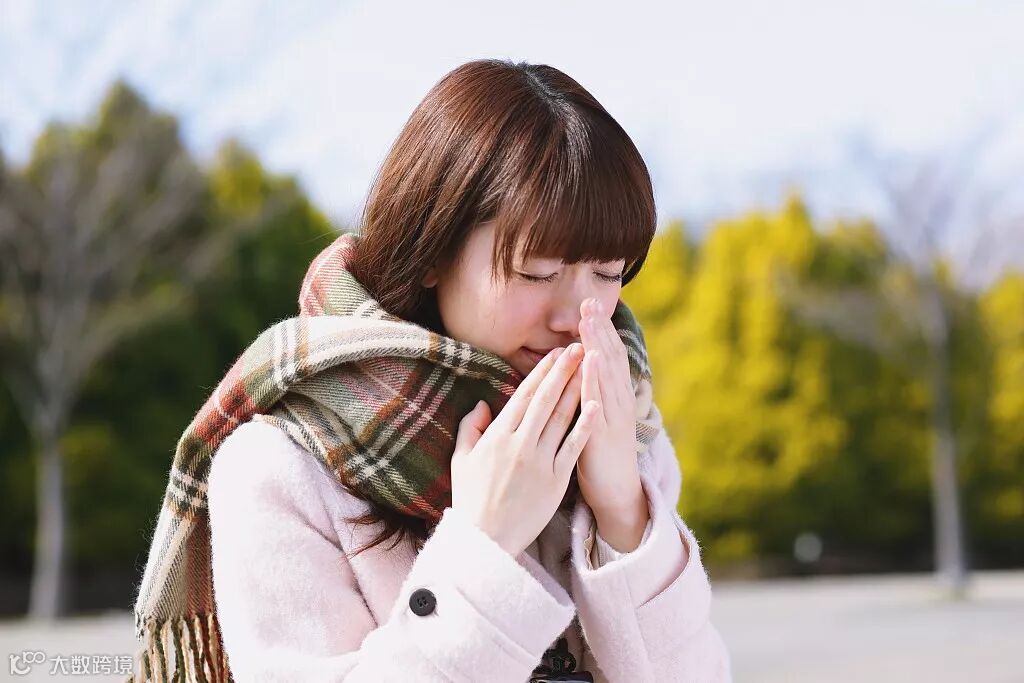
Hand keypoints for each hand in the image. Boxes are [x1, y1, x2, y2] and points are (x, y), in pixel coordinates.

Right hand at [451, 344, 600, 556]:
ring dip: (577, 389)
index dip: (541, 373)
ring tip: (590, 367)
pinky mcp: (555, 482)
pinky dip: (586, 426)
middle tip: (578, 347)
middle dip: (563, 371)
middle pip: (546, 400)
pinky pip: (573, 449)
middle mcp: (519, 445)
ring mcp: (539, 463)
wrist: (485, 541)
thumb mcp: (461, 461)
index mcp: (496, 437)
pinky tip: (597, 405)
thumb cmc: (471, 501)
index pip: (523, 397)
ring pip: (562, 419)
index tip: (555, 354)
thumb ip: (470, 428)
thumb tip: (483, 404)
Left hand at [576, 298, 647, 543]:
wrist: (616, 492)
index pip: (608, 355)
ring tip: (590, 322)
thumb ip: (590, 391)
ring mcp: (613, 416)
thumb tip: (579, 364)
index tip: (590, 304)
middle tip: (590, 302)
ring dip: (599, 346)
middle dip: (600, 329)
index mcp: (613, 395)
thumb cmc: (599, 453)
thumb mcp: (596, 416)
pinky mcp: (604, 434)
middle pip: (610, 357)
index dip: (600, 330)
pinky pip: (599, 403)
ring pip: (607, 375)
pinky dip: (595, 380)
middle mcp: (617, 401)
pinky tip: (590, 361)